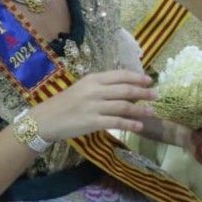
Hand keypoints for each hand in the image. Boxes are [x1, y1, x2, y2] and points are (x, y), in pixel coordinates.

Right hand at [33, 70, 154, 140]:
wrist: (45, 119)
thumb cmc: (65, 103)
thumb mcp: (82, 88)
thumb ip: (101, 87)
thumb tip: (124, 88)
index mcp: (93, 79)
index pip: (120, 75)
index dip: (137, 77)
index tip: (149, 80)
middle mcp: (95, 90)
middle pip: (125, 90)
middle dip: (143, 92)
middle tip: (156, 95)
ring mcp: (93, 106)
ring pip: (123, 106)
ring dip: (140, 109)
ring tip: (152, 111)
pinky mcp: (92, 122)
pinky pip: (116, 122)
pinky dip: (130, 124)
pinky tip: (139, 126)